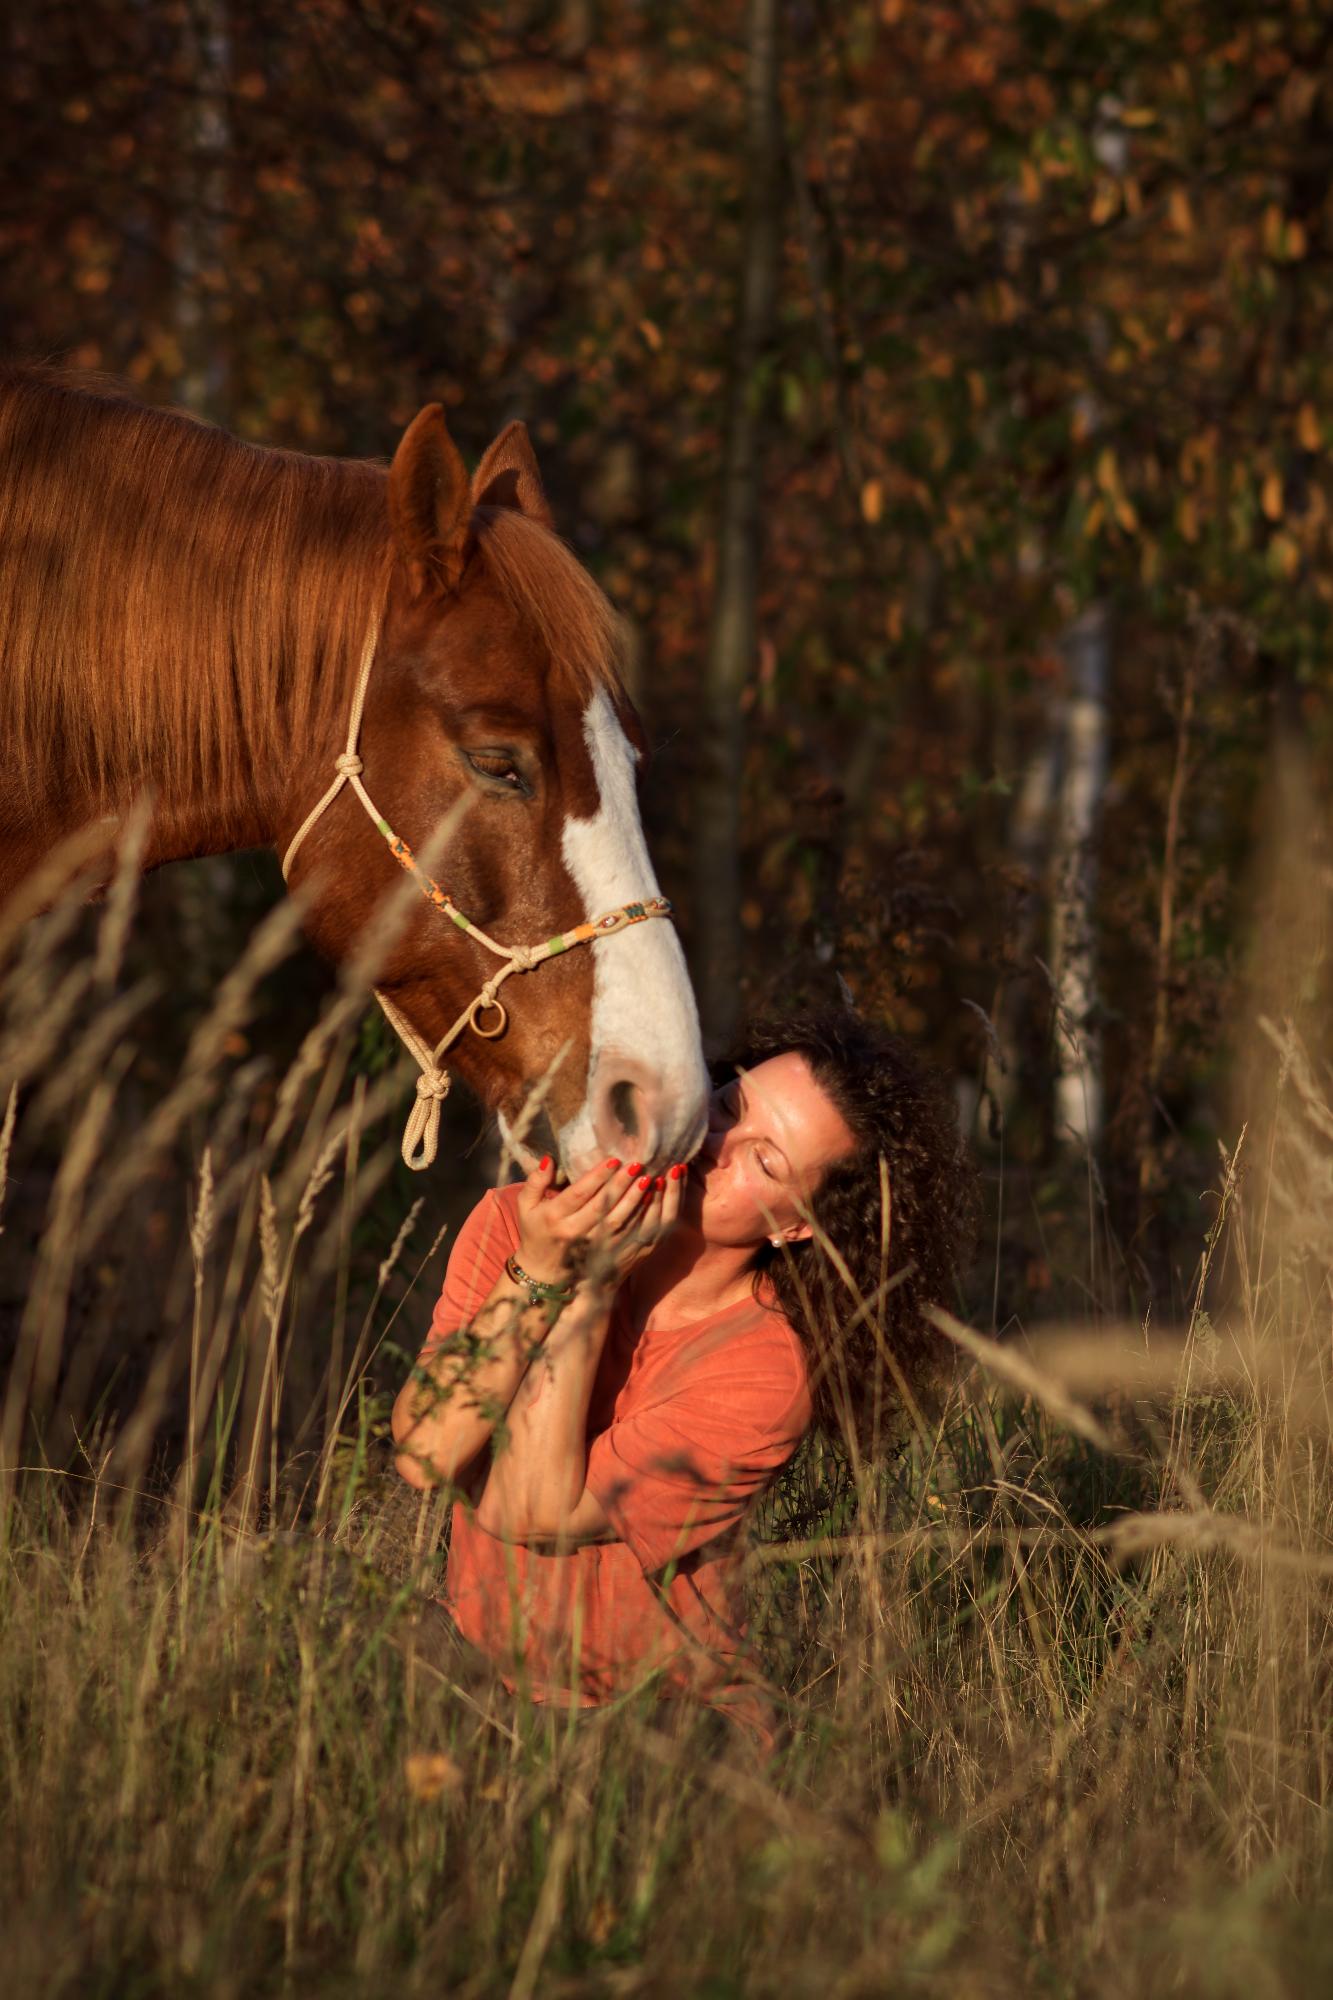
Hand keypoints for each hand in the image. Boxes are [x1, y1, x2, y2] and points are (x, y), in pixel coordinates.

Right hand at [514, 1156, 685, 1291]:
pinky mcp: (609, 1256)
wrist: (545, 1276)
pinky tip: (655, 1201)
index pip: (579, 1195)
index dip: (597, 1177)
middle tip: (638, 1165)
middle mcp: (575, 1234)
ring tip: (651, 1179)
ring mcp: (594, 1248)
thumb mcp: (526, 1207)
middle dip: (622, 1185)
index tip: (614, 1160)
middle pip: (603, 1207)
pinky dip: (645, 1219)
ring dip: (637, 1200)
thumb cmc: (536, 1233)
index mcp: (555, 1219)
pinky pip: (630, 1237)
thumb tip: (548, 1159)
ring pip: (620, 1222)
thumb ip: (535, 1182)